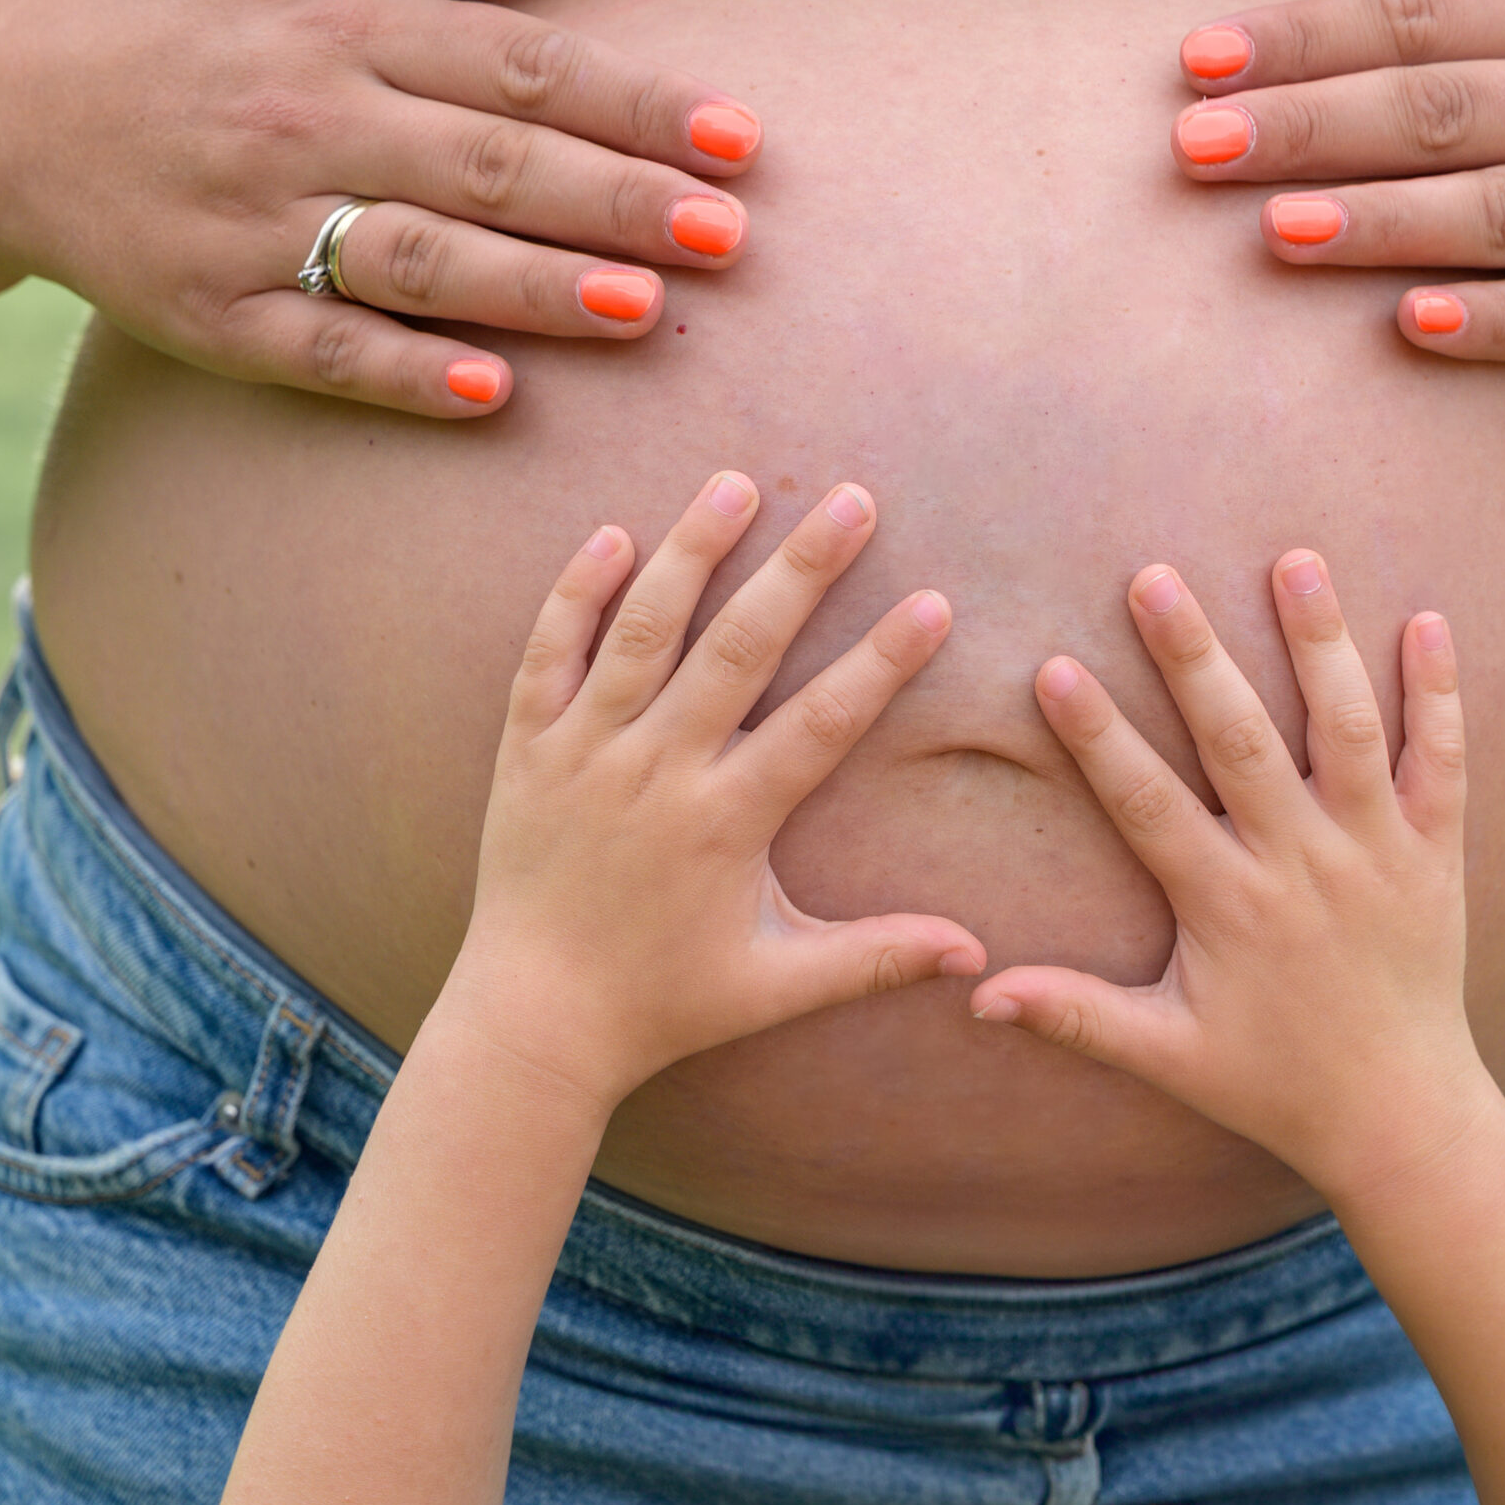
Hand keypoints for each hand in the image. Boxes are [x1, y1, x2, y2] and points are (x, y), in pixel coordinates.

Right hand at [0, 0, 756, 413]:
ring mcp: (257, 223)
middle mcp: (310, 120)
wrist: (13, 113)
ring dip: (531, 287)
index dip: (634, 103)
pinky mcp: (213, 315)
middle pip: (486, 164)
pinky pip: (320, 349)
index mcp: (353, 30)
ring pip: (416, 258)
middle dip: (612, 200)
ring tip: (639, 311)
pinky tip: (490, 392)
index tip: (737, 140)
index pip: (521, 65)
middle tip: (725, 237)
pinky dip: (403, 372)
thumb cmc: (212, 28)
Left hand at [438, 471, 983, 1113]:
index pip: (819, 723)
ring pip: (641, 630)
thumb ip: (878, 956)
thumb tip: (977, 957)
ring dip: (691, 550)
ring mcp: (584, 752)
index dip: (880, 662)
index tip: (931, 604)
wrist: (532, 1019)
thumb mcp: (777, 984)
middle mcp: (654, 772)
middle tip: (853, 501)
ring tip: (736, 484)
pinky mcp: (527, 749)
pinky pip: (549, 654)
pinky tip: (616, 536)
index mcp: (723, 822)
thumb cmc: (664, 1003)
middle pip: (736, 649)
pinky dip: (577, 593)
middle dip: (800, 569)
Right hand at [968, 552, 1489, 1204]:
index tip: (1054, 669)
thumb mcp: (1166, 1052)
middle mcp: (1301, 864)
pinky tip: (1429, 621)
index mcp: (1228, 905)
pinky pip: (1442, 761)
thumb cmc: (1273, 1083)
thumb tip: (976, 994)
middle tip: (1153, 578)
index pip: (1148, 803)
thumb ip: (1074, 1014)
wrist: (1401, 1116)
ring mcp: (1375, 851)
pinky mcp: (1435, 852)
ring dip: (1320, 642)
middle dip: (1195, 656)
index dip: (1098, 737)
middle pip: (1241, 741)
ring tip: (1294, 560)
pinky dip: (1439, 693)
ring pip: (1346, 729)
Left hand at [1166, 0, 1504, 373]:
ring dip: (1384, 224)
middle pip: (1447, 112)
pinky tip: (1408, 326)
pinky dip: (1493, 323)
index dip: (1306, 38)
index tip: (1198, 61)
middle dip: (1313, 128)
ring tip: (1275, 232)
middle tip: (1197, 149)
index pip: (1425, 20)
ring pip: (1501, 216)